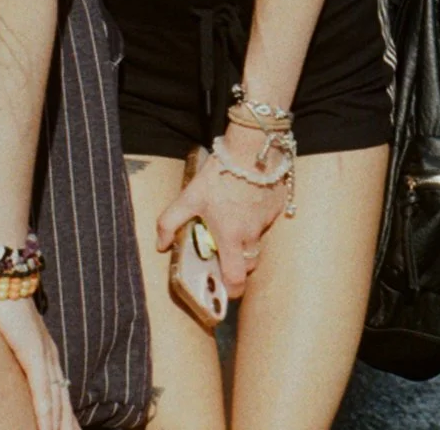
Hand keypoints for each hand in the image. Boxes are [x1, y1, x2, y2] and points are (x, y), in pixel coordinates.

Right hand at [0, 293, 74, 429]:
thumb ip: (13, 350)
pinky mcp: (34, 351)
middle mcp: (51, 357)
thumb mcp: (10, 335)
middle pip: (63, 400)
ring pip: (56, 399)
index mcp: (46, 354)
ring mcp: (44, 354)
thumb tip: (8, 360)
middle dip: (67, 424)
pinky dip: (45, 409)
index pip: (60, 391)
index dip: (66, 415)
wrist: (5, 278)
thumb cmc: (3, 304)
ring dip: (58, 424)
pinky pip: (42, 387)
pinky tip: (46, 426)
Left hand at [155, 134, 288, 298]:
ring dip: (247, 239)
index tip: (225, 289)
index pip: (237, 279)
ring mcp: (268, 221)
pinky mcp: (278, 207)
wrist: (252, 148)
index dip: (232, 290)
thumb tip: (161, 246)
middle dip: (237, 264)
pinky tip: (248, 201)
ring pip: (258, 241)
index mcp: (231, 237)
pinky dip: (258, 219)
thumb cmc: (220, 174)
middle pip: (249, 264)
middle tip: (224, 250)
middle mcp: (252, 234)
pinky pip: (268, 222)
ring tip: (234, 219)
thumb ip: (169, 223)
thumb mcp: (189, 197)